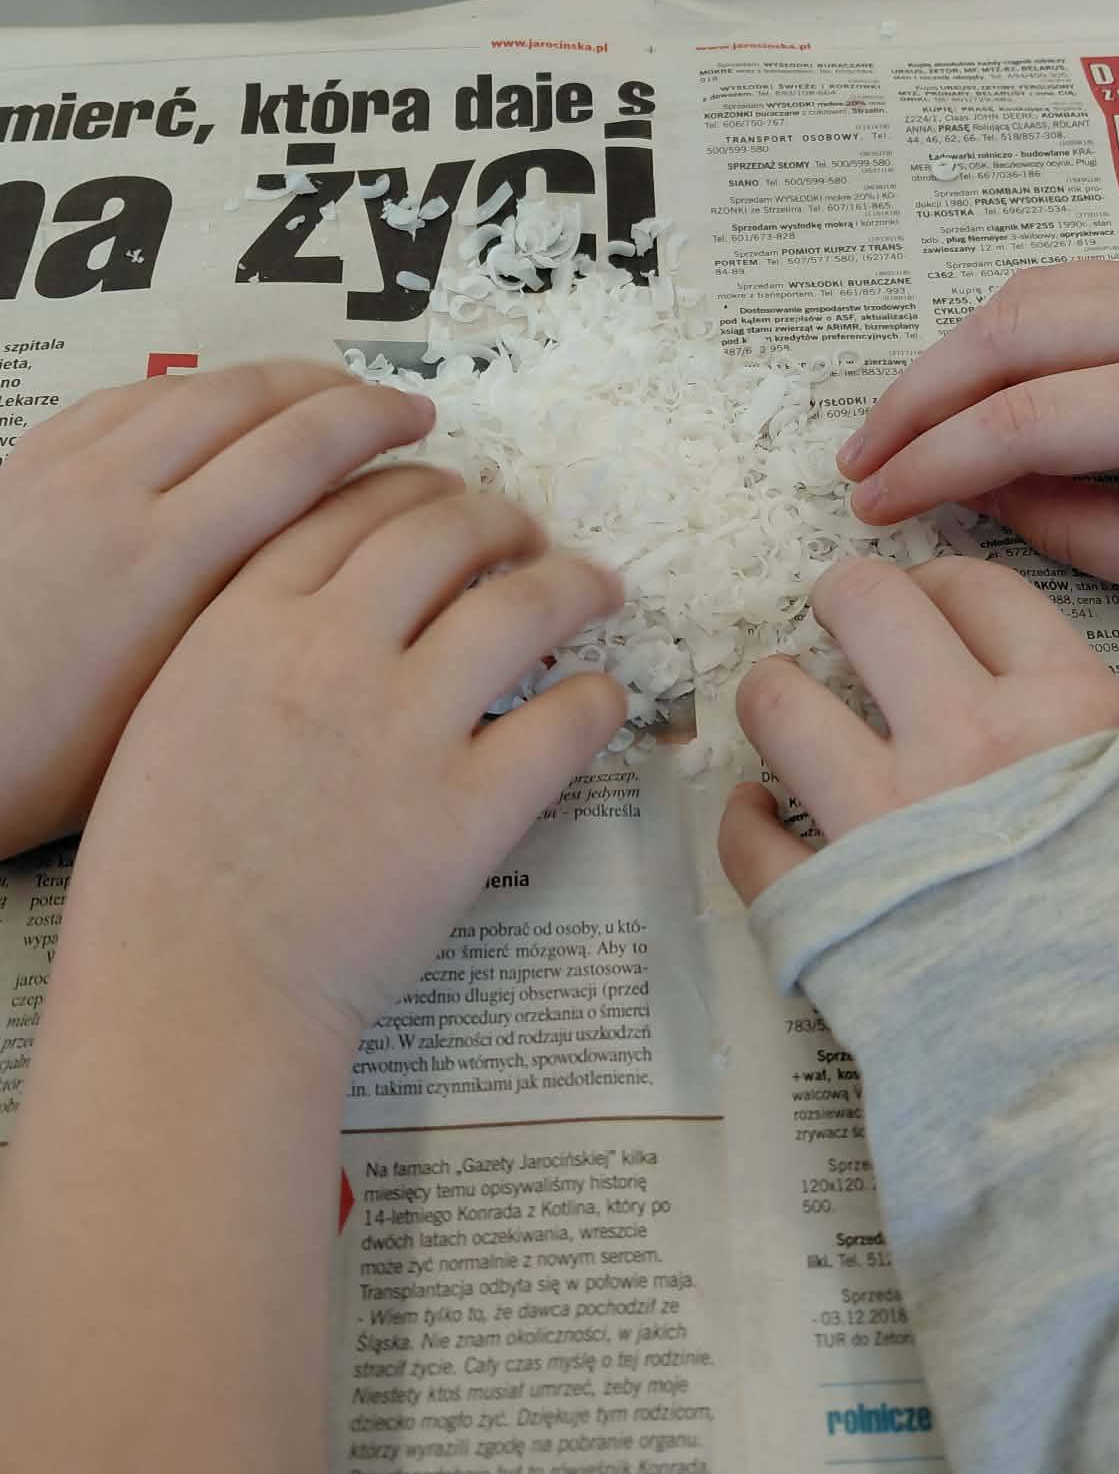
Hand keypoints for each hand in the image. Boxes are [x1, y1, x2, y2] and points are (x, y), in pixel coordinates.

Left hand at [0, 362, 433, 859]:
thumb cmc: (23, 766)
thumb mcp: (162, 728)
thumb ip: (251, 650)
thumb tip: (337, 611)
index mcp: (167, 568)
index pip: (300, 460)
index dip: (375, 430)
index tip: (423, 427)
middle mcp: (119, 499)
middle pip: (256, 407)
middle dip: (343, 394)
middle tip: (398, 404)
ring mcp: (62, 474)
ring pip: (190, 390)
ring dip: (269, 380)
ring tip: (321, 389)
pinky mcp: (20, 470)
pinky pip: (121, 398)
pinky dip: (185, 389)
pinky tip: (208, 401)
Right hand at [69, 471, 625, 1043]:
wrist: (193, 984)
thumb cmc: (162, 866)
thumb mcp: (174, 709)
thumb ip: (245, 636)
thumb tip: (327, 598)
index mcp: (248, 619)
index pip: (352, 507)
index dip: (415, 489)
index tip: (447, 497)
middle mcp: (332, 649)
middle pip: (443, 534)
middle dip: (500, 520)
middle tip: (527, 536)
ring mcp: (407, 727)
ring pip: (521, 608)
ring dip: (571, 583)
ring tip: (595, 586)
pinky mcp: (469, 810)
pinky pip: (563, 725)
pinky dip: (596, 699)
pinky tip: (602, 695)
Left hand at [719, 556, 1118, 902]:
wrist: (1110, 1083)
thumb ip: (1094, 736)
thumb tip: (1048, 700)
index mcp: (1065, 712)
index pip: (978, 591)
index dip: (938, 586)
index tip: (922, 603)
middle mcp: (968, 745)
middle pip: (866, 608)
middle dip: (839, 603)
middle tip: (838, 627)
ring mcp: (886, 824)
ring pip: (779, 704)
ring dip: (770, 696)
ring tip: (782, 707)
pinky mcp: (827, 906)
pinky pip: (747, 839)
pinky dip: (741, 821)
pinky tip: (757, 813)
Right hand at [838, 263, 1118, 588]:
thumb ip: (1087, 530)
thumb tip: (981, 495)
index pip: (1022, 420)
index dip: (932, 463)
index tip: (879, 500)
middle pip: (1008, 336)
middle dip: (915, 401)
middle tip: (864, 457)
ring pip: (1030, 295)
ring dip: (950, 360)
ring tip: (904, 423)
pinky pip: (1069, 287)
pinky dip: (1007, 330)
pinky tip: (973, 381)